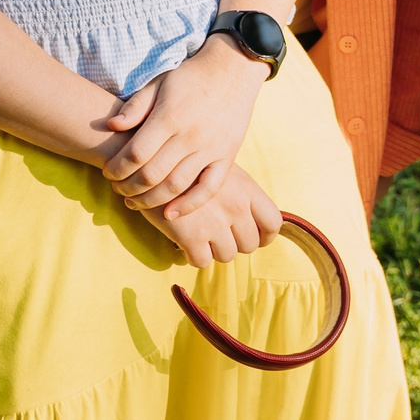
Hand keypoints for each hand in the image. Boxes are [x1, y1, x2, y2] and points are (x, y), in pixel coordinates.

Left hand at [103, 42, 267, 215]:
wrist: (232, 70)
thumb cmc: (190, 76)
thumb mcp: (158, 83)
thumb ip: (135, 106)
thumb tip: (110, 126)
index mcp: (169, 117)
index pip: (136, 153)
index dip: (117, 168)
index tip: (107, 172)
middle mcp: (189, 136)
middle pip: (152, 174)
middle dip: (129, 187)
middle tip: (117, 190)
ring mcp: (210, 149)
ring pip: (176, 186)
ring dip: (151, 200)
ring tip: (134, 202)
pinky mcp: (227, 157)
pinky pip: (208, 188)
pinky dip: (189, 205)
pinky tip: (170, 215)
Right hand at [143, 160, 281, 267]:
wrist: (147, 157)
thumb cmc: (180, 159)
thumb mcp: (217, 165)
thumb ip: (235, 189)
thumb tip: (245, 213)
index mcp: (246, 188)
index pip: (273, 223)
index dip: (264, 235)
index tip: (250, 235)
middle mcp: (236, 207)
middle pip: (249, 244)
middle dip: (234, 243)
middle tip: (216, 234)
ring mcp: (215, 223)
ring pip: (226, 255)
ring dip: (213, 250)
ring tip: (198, 236)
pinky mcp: (191, 236)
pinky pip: (201, 261)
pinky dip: (193, 256)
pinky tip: (183, 242)